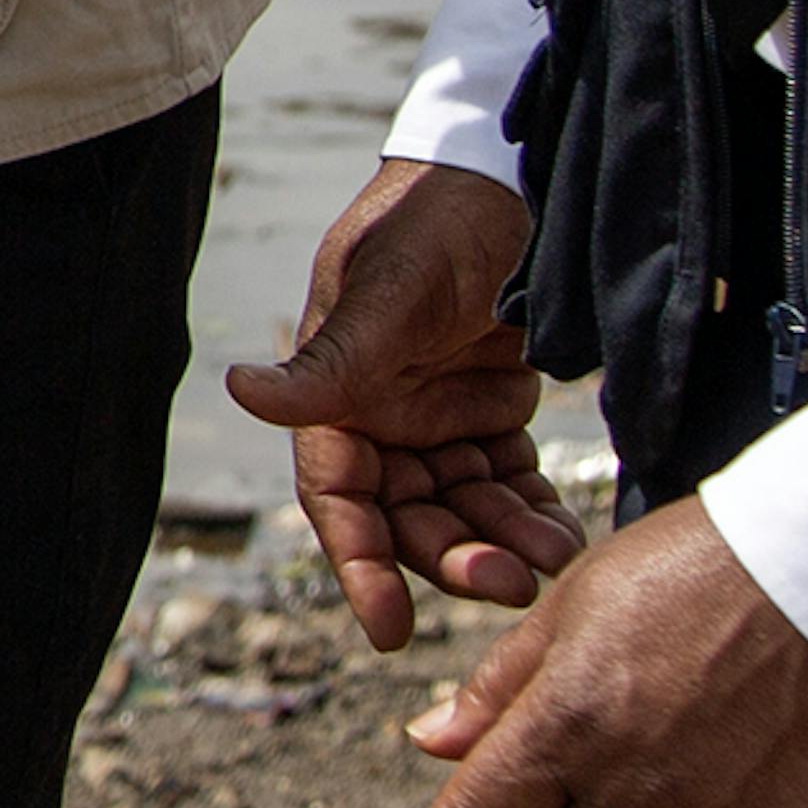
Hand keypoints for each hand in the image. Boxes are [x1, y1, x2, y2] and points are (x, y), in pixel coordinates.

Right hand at [228, 160, 574, 645]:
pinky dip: (534, 512)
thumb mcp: (383, 293)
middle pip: (409, 516)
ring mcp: (437, 415)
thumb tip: (240, 391)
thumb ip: (328, 361)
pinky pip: (510, 482)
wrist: (516, 180)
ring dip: (503, 540)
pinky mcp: (492, 409)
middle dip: (454, 556)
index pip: (341, 498)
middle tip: (512, 583)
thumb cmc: (432, 222)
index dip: (361, 565)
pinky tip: (567, 531)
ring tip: (556, 556)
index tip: (391, 628)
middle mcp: (381, 415)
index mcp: (340, 393)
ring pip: (464, 508)